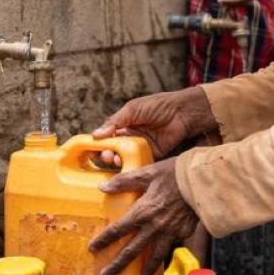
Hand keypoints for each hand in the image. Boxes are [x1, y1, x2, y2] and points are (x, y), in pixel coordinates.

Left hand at [88, 158, 199, 274]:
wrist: (205, 180)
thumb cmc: (175, 173)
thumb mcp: (148, 172)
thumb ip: (125, 181)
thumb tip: (103, 187)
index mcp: (142, 211)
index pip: (118, 230)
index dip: (104, 240)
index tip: (93, 248)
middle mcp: (154, 226)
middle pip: (132, 250)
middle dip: (117, 265)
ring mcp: (170, 232)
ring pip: (155, 256)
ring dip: (146, 270)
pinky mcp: (184, 233)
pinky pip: (172, 247)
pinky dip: (166, 255)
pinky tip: (163, 259)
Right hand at [93, 87, 216, 166]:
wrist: (182, 112)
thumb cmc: (157, 106)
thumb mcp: (132, 110)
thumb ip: (115, 122)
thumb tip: (96, 134)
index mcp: (124, 124)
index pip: (107, 136)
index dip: (99, 144)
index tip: (91, 151)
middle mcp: (131, 136)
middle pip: (114, 149)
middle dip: (107, 154)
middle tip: (106, 156)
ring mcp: (141, 146)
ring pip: (125, 158)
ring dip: (118, 161)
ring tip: (116, 160)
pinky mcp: (152, 155)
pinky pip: (140, 163)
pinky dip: (132, 167)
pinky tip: (127, 169)